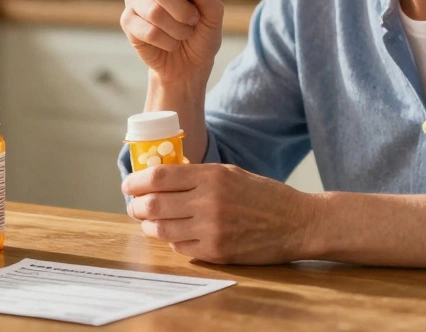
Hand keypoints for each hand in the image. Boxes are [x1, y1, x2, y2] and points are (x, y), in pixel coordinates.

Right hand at [120, 0, 223, 86]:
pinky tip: (170, 43)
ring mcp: (136, 2)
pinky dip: (165, 40)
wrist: (188, 66)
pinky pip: (146, 30)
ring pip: (153, 11)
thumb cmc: (201, 36)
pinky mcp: (128, 22)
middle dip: (181, 9)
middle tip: (193, 21)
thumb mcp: (213, 17)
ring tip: (183, 35)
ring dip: (176, 29)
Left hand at [121, 163, 319, 264]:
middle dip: (137, 206)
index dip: (137, 182)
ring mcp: (211, 230)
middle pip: (154, 205)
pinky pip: (180, 248)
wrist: (296, 223)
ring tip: (150, 222)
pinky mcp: (216, 252)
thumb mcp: (231, 172)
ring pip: (162, 229)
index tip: (128, 185)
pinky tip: (176, 234)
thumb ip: (198, 175)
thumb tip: (162, 178)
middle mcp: (208, 202)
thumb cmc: (264, 195)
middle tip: (135, 206)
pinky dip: (172, 241)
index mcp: (212, 177)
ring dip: (150, 226)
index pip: (160, 177)